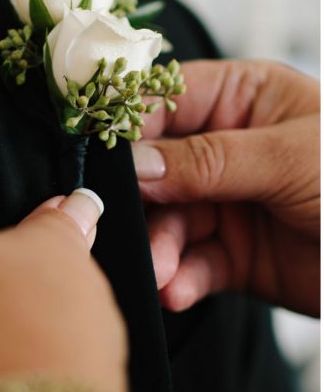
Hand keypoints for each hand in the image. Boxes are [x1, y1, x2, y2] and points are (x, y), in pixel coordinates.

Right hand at [133, 60, 319, 315]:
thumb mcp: (293, 159)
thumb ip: (209, 160)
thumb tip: (133, 164)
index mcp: (241, 100)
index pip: (160, 102)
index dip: (125, 129)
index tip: (96, 162)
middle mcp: (224, 149)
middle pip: (153, 170)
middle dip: (140, 205)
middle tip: (123, 232)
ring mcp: (226, 203)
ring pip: (166, 222)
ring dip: (158, 250)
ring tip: (161, 274)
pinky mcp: (232, 254)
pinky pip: (189, 263)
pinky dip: (180, 278)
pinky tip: (180, 291)